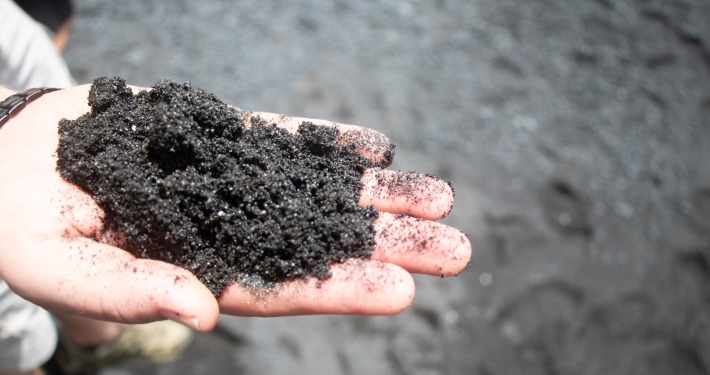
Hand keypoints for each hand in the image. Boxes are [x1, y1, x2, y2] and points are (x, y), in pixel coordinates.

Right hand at [0, 85, 470, 331]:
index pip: (283, 289)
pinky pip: (281, 138)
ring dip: (377, 195)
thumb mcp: (63, 267)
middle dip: (387, 246)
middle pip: (321, 243)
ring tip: (441, 194)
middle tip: (456, 249)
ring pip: (315, 190)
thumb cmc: (23, 226)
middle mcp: (229, 230)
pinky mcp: (218, 135)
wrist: (8, 162)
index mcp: (198, 274)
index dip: (341, 290)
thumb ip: (129, 290)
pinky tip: (376, 146)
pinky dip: (327, 142)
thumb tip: (201, 314)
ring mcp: (230, 181)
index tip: (403, 292)